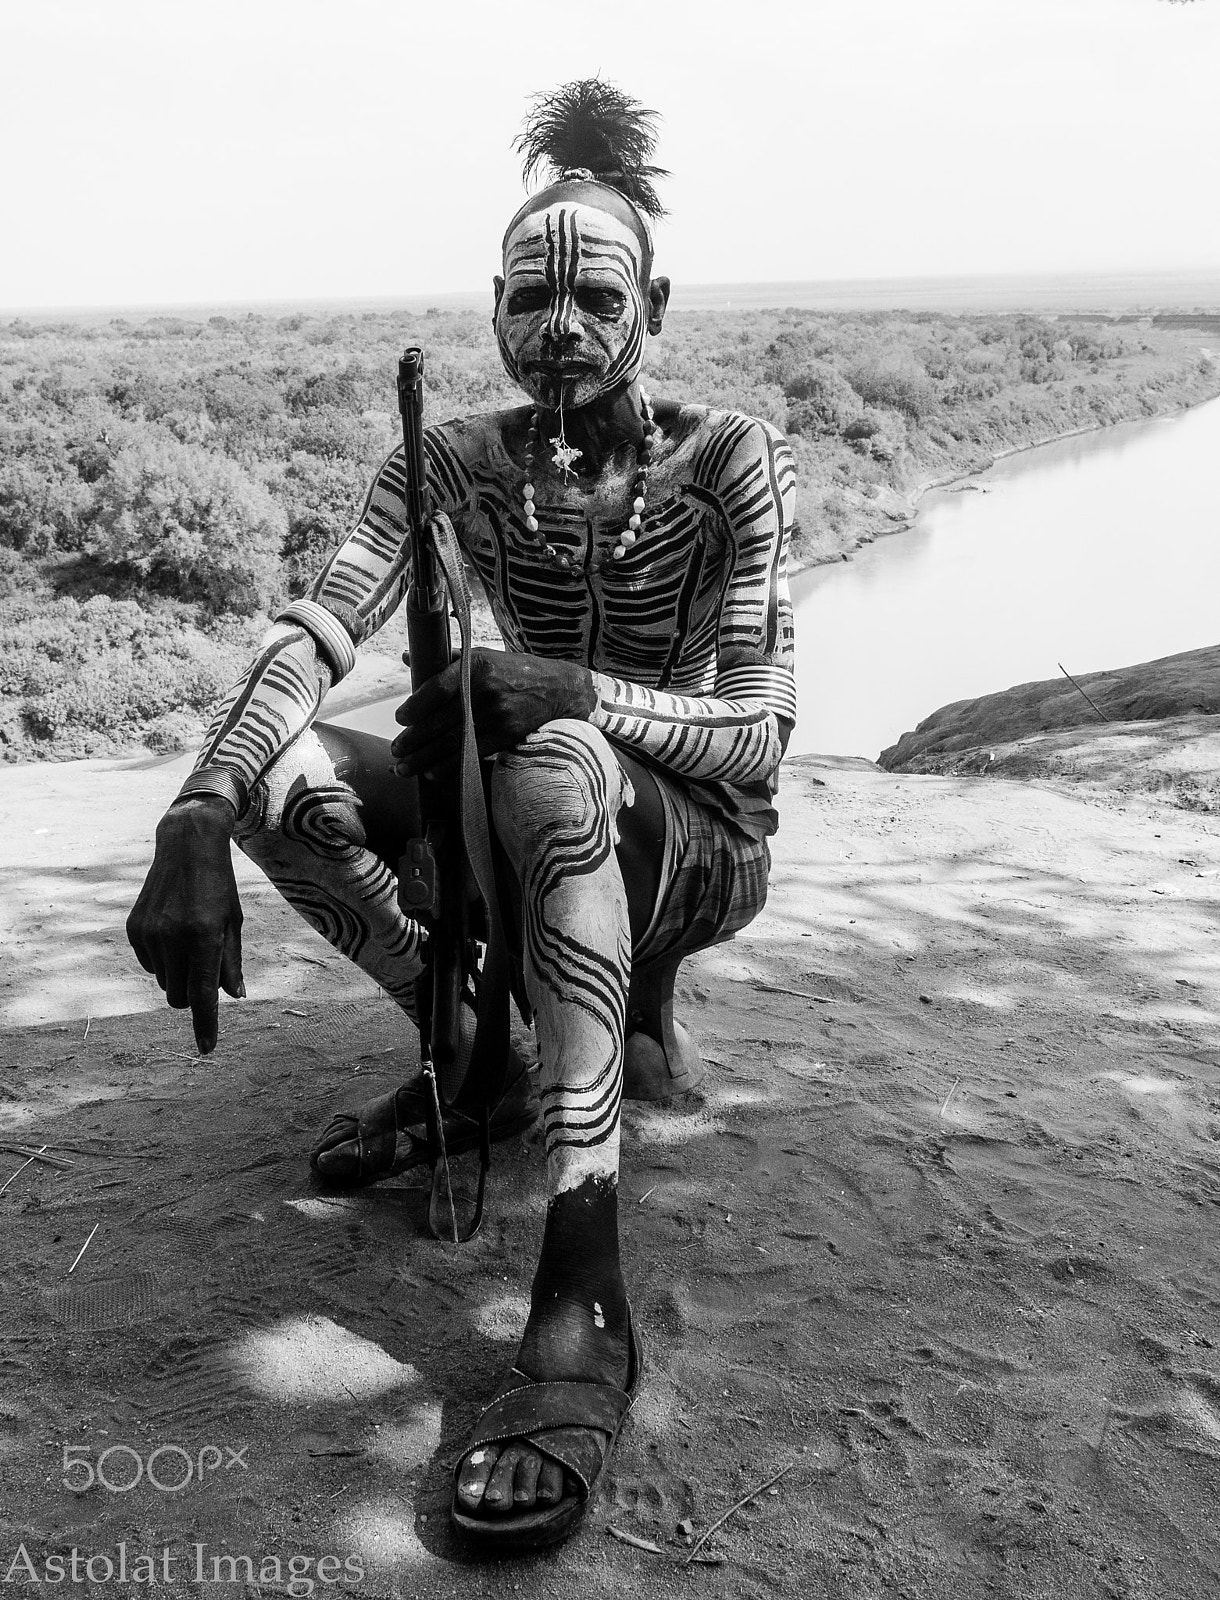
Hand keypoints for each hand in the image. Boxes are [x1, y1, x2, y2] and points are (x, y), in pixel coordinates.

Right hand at [125, 797, 244, 1053]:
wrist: (186, 845)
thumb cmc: (219, 886)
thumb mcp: (233, 922)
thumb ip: (230, 962)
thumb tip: (232, 997)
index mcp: (202, 936)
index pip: (202, 994)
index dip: (205, 1024)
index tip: (206, 1048)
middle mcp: (172, 937)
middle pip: (179, 997)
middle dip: (192, 997)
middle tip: (206, 971)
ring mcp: (149, 934)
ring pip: (164, 982)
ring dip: (179, 974)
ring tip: (190, 939)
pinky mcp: (134, 929)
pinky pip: (149, 965)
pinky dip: (163, 960)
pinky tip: (172, 931)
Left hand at [391, 648, 595, 777]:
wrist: (558, 689)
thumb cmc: (514, 670)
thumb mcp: (482, 656)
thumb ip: (446, 660)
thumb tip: (409, 658)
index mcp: (476, 665)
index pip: (436, 689)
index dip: (415, 707)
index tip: (400, 719)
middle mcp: (484, 690)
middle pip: (439, 721)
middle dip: (413, 740)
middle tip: (396, 750)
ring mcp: (496, 715)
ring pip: (451, 742)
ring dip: (423, 759)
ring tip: (404, 768)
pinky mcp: (505, 735)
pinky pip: (470, 755)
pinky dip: (448, 767)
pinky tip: (432, 773)